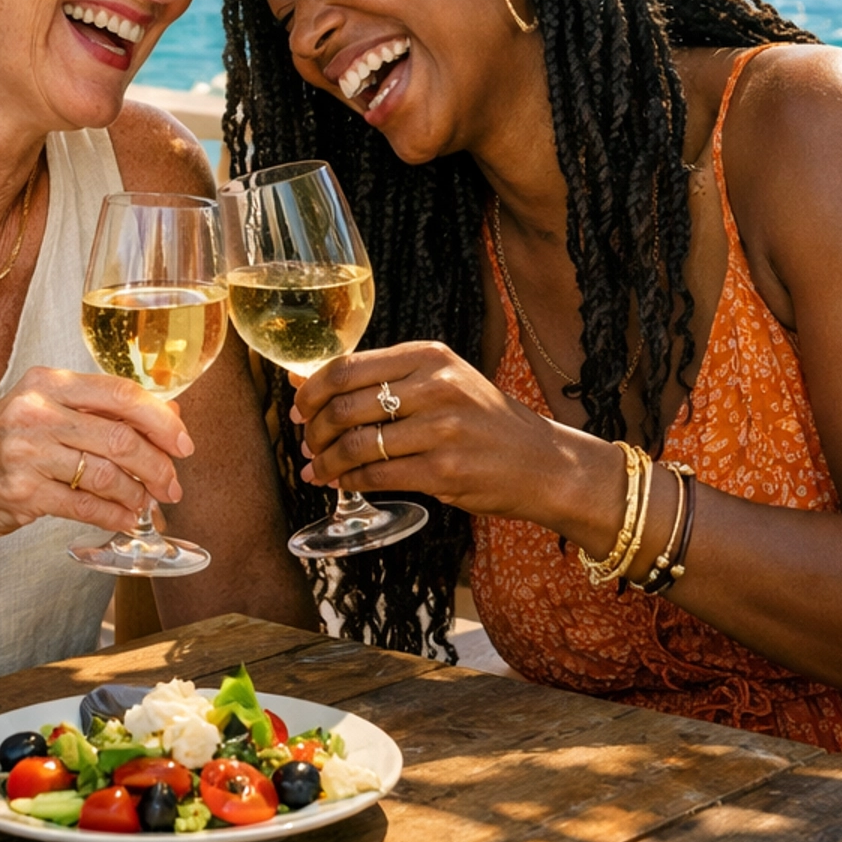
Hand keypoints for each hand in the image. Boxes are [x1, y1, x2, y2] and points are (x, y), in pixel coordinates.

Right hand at [0, 366, 194, 548]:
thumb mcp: (43, 411)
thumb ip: (99, 410)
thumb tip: (169, 415)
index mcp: (47, 382)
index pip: (122, 394)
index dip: (163, 421)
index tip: (184, 444)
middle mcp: (36, 411)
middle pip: (122, 436)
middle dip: (158, 466)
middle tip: (173, 486)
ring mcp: (27, 452)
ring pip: (108, 473)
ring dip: (138, 495)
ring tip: (147, 506)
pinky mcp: (22, 493)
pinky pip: (85, 506)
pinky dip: (114, 516)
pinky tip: (124, 520)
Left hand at [292, 341, 619, 551]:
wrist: (543, 462)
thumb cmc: (484, 422)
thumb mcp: (443, 382)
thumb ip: (384, 380)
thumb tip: (307, 383)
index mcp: (430, 356)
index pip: (348, 366)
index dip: (312, 390)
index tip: (298, 408)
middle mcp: (436, 386)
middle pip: (346, 406)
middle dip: (314, 430)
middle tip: (306, 445)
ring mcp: (442, 429)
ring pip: (358, 445)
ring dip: (328, 462)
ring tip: (317, 470)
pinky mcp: (445, 471)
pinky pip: (378, 476)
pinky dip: (351, 482)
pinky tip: (344, 484)